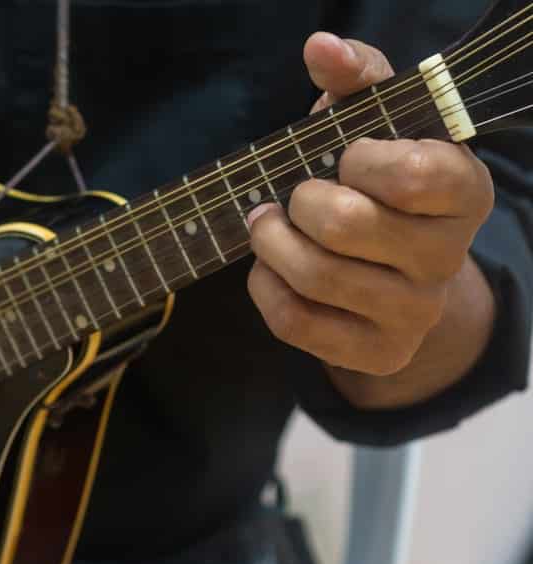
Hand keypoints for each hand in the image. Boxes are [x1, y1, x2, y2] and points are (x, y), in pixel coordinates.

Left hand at [247, 33, 495, 386]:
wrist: (393, 270)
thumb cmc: (377, 183)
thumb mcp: (375, 122)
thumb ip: (355, 78)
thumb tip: (321, 47)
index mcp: (462, 191)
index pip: (406, 174)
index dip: (358, 160)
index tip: (347, 158)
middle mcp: (447, 258)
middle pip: (344, 225)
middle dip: (297, 202)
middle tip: (290, 197)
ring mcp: (415, 313)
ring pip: (314, 277)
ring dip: (270, 243)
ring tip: (268, 226)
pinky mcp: (376, 352)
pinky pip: (296, 322)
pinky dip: (265, 287)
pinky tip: (271, 268)